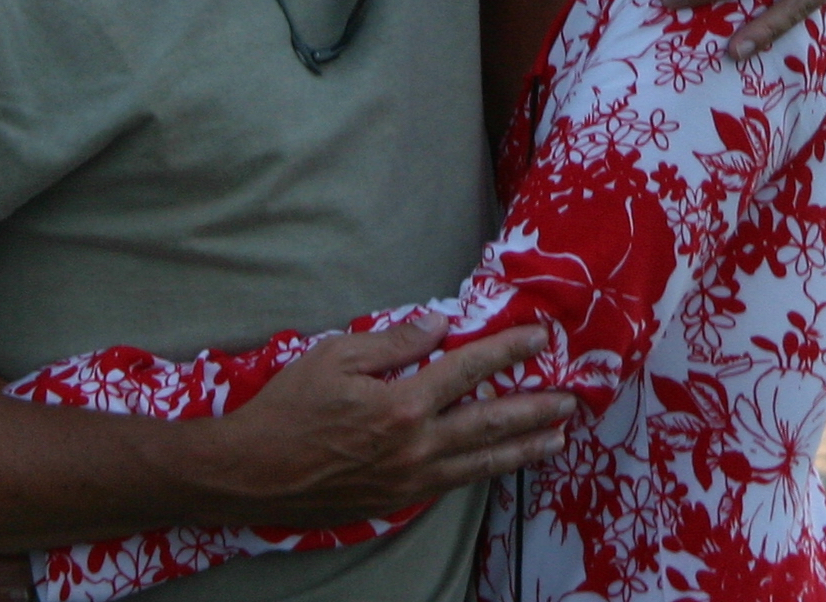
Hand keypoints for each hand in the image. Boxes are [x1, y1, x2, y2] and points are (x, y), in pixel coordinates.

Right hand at [192, 316, 574, 530]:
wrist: (254, 474)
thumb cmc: (289, 408)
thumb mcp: (335, 356)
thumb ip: (392, 341)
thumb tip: (438, 324)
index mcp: (402, 404)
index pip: (470, 371)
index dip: (509, 351)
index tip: (540, 337)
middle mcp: (416, 446)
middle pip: (491, 423)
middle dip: (536, 408)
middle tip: (571, 398)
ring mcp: (411, 480)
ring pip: (481, 462)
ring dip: (523, 449)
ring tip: (556, 439)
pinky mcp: (399, 501)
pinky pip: (454, 483)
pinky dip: (485, 471)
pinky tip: (500, 464)